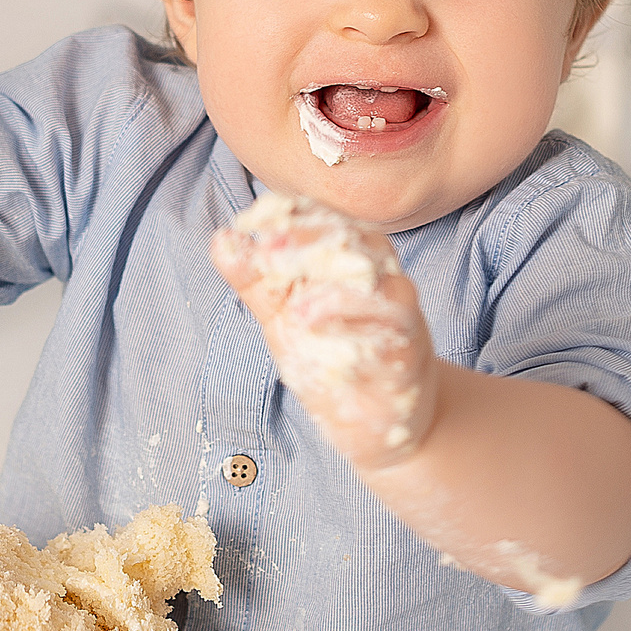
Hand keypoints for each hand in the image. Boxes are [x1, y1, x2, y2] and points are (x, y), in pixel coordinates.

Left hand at [211, 193, 438, 471]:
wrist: (376, 417)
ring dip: (331, 285)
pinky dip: (353, 322)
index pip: (321, 218)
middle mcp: (377, 271)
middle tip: (265, 249)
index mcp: (347, 253)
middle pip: (350, 238)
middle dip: (306, 240)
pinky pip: (393, 322)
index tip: (251, 218)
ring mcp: (397, 306)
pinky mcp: (410, 345)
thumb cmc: (329, 353)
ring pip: (374, 276)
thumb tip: (221, 238)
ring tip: (293, 304)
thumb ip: (255, 280)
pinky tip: (314, 326)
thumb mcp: (282, 315)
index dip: (288, 214)